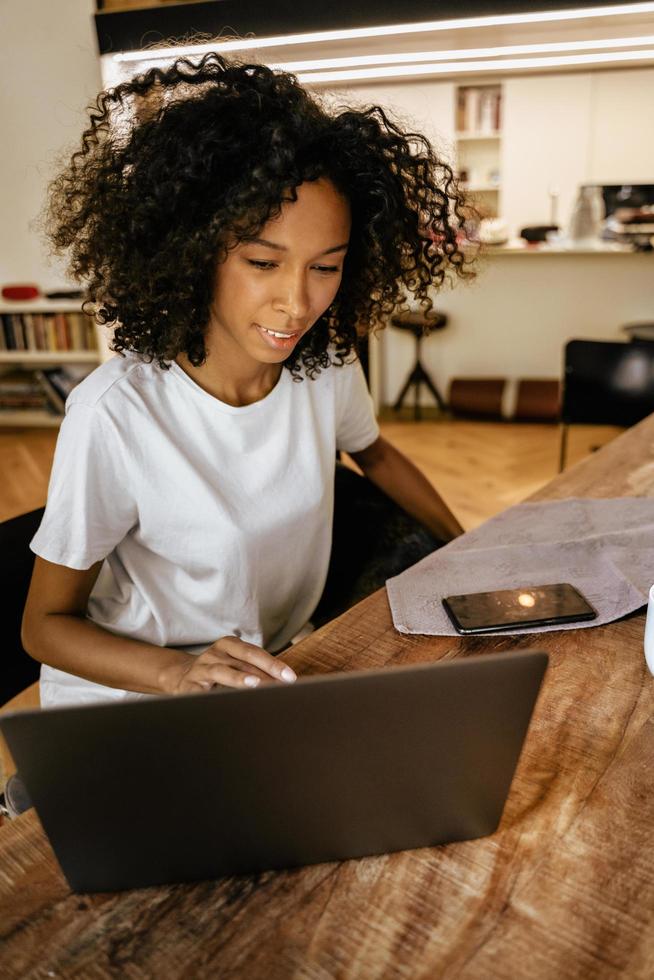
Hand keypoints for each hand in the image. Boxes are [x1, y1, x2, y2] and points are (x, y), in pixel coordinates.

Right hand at [162, 635, 296, 693]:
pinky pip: (202, 691)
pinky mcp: (189, 686)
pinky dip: (213, 696)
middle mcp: (215, 654)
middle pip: (242, 658)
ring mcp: (201, 668)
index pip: (254, 652)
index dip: (273, 664)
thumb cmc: (218, 673)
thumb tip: (283, 683)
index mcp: (228, 645)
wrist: (180, 678)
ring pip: (221, 671)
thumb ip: (255, 670)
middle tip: (282, 682)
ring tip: (254, 684)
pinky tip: (224, 702)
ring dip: (238, 677)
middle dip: (264, 670)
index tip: (290, 677)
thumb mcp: (235, 666)